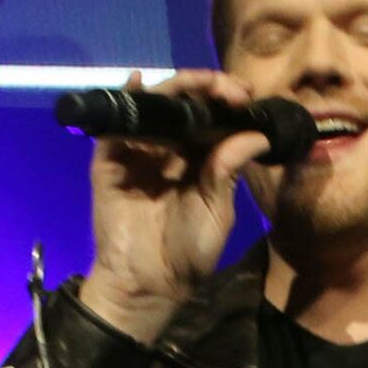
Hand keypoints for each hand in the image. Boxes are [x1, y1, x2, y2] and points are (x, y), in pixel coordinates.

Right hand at [80, 68, 270, 343]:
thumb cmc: (188, 253)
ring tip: (197, 83)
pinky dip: (127, 100)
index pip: (212, 116)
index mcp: (199, 159)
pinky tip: (140, 83)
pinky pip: (115, 124)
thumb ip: (230, 169)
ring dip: (176, 88)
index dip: (228, 100)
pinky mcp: (110, 160)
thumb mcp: (218, 210)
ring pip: (154, 106)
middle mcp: (169, 149)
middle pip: (184, 104)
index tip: (246, 97)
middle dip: (207, 87)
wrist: (149, 284)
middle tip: (229, 90)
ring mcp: (138, 151)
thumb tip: (257, 132)